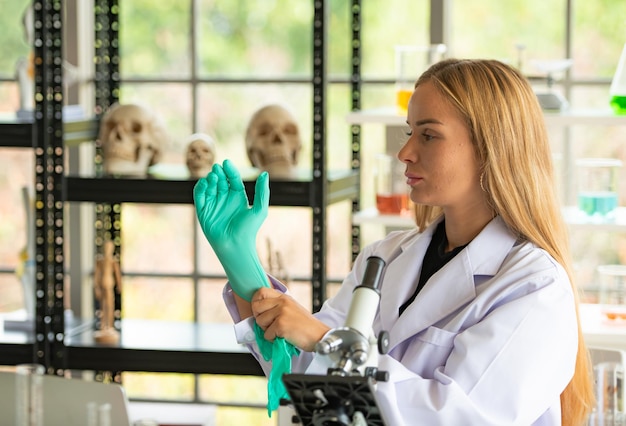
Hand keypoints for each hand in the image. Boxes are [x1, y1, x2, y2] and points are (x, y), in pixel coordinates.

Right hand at [193, 159, 269, 300]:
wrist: (235, 245)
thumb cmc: (249, 230)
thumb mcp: (260, 209)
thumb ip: (262, 192)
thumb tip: (265, 174)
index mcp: (238, 197)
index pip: (233, 180)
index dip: (230, 171)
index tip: (226, 163)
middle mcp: (225, 199)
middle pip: (220, 181)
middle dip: (218, 173)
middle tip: (218, 168)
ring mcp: (214, 204)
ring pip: (209, 186)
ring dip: (210, 179)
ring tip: (213, 176)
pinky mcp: (203, 211)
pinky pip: (200, 196)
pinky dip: (200, 187)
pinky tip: (205, 183)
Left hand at [251, 287, 329, 350]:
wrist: (319, 336)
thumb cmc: (305, 326)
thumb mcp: (292, 309)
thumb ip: (277, 306)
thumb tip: (258, 311)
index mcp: (284, 297)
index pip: (261, 291)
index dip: (256, 302)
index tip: (260, 311)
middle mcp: (282, 302)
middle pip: (256, 306)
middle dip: (259, 318)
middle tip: (269, 324)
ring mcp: (282, 312)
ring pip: (260, 321)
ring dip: (267, 330)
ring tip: (279, 331)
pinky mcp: (281, 325)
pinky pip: (267, 334)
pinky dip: (273, 339)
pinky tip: (284, 337)